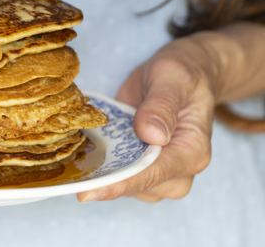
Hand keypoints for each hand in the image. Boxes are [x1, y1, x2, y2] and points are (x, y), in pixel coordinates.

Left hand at [77, 35, 217, 202]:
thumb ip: (162, 104)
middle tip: (70, 173)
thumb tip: (150, 135)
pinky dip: (101, 165)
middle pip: (139, 186)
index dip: (120, 183)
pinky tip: (81, 152)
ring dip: (101, 173)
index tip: (89, 192)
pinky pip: (120, 174)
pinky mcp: (142, 164)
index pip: (155, 172)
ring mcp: (161, 170)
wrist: (186, 74)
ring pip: (127, 186)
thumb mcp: (174, 76)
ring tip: (75, 156)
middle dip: (105, 181)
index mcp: (193, 149)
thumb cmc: (184, 73)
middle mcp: (180, 168)